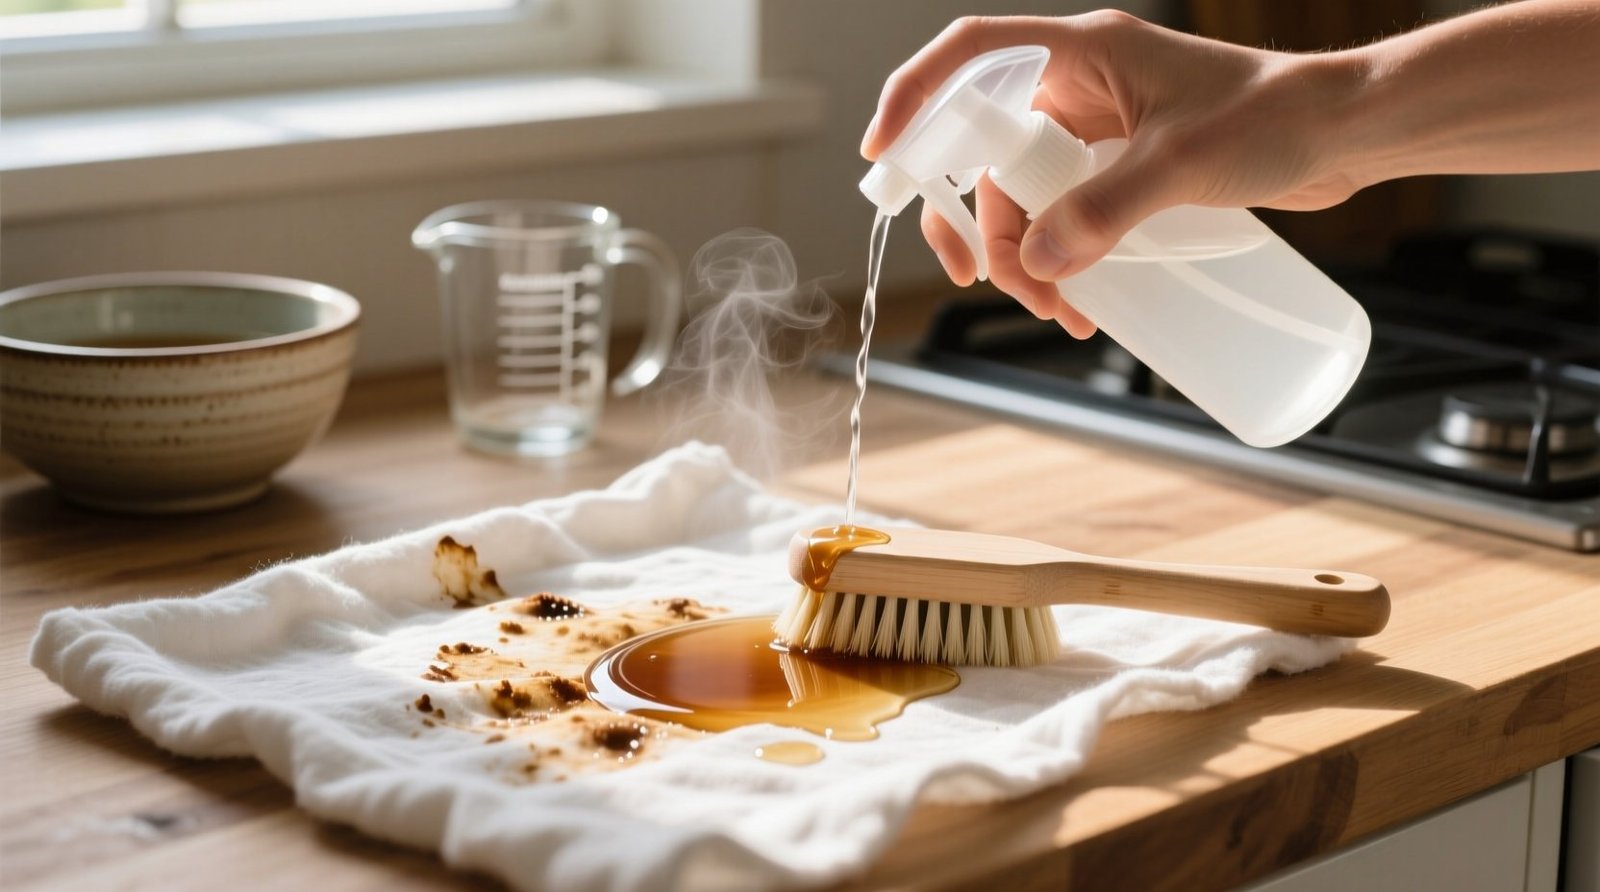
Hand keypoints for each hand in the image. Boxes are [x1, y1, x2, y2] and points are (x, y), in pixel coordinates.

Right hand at [862, 12, 1362, 337]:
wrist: (1347, 134)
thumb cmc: (1277, 117)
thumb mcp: (1182, 164)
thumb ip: (1103, 210)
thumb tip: (1034, 263)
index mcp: (1080, 53)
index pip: (969, 58)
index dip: (914, 101)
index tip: (883, 160)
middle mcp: (1078, 87)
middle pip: (986, 154)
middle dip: (982, 225)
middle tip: (988, 281)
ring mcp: (1098, 130)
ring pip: (1023, 198)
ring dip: (1026, 260)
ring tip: (1064, 313)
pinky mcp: (1121, 169)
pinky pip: (1063, 215)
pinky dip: (1060, 261)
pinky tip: (1084, 304)